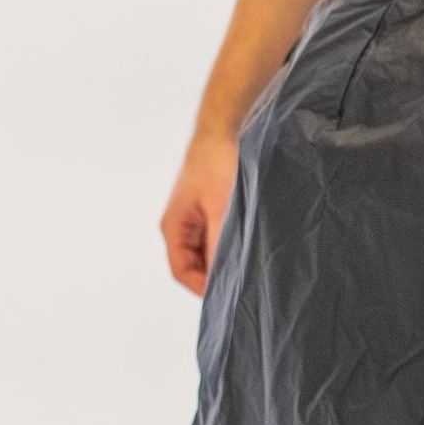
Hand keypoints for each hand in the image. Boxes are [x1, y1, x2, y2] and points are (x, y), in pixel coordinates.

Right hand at [160, 129, 236, 297]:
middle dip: (215, 274)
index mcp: (174, 226)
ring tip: (248, 261)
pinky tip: (249, 240)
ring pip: (206, 249)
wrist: (225, 129)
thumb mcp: (222, 209)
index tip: (229, 295)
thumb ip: (220, 244)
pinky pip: (216, 234)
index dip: (203, 288)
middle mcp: (181, 224)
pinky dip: (229, 242)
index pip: (182, 272)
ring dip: (224, 257)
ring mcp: (195, 215)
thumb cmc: (217, 162)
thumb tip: (226, 276)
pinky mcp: (209, 207)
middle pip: (194, 263)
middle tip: (243, 281)